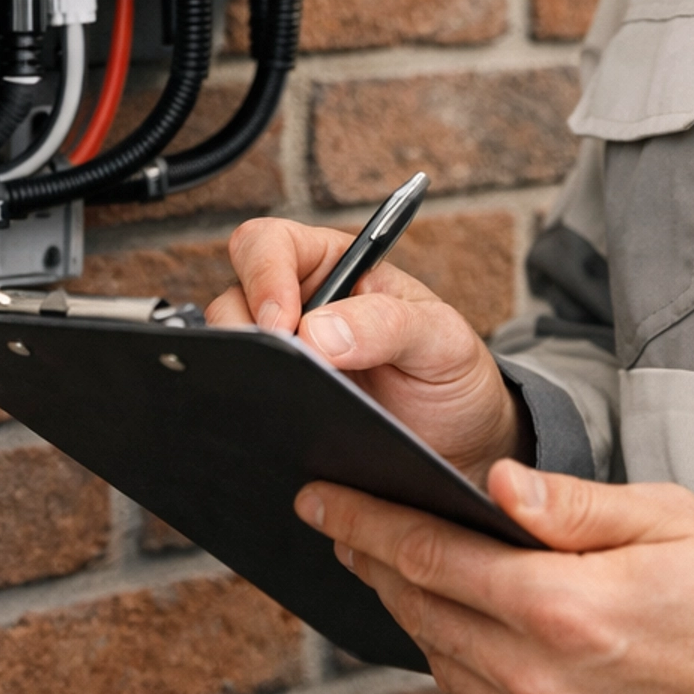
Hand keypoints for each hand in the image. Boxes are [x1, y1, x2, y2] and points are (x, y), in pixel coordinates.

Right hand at [206, 216, 527, 485]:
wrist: (464, 448)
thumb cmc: (453, 375)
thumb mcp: (442, 340)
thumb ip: (390, 325)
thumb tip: (316, 333)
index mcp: (335, 268)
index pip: (270, 245)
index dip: (264, 275)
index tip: (284, 325)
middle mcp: (298, 308)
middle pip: (232, 298)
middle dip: (246, 333)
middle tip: (283, 371)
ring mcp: (285, 361)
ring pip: (230, 354)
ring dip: (246, 374)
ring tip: (285, 403)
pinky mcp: (279, 407)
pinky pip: (243, 403)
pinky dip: (248, 413)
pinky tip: (277, 432)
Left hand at [295, 463, 693, 693]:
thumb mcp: (667, 520)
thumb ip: (570, 505)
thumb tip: (491, 484)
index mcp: (562, 607)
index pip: (431, 556)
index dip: (366, 524)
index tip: (320, 499)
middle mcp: (541, 679)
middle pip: (422, 610)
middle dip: (373, 561)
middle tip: (337, 523)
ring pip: (445, 662)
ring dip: (408, 611)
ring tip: (385, 566)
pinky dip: (458, 661)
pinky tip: (454, 627)